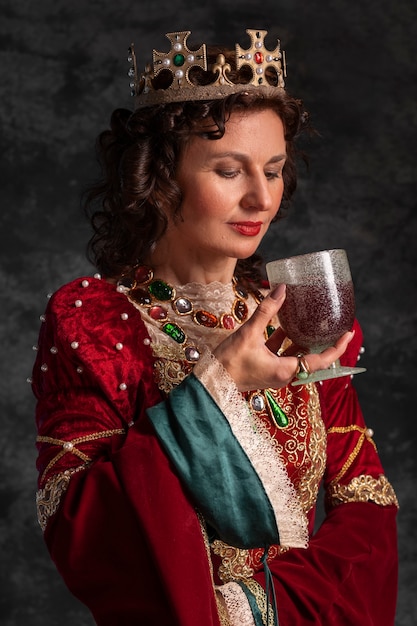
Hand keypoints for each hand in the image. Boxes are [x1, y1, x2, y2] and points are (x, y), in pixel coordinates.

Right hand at [213, 284, 353, 391]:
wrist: (209, 381)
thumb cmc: (229, 362)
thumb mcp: (249, 334)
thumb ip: (266, 311)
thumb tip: (281, 289)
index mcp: (286, 370)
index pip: (320, 361)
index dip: (336, 348)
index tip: (348, 333)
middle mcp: (284, 374)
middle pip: (312, 359)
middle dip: (322, 343)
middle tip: (332, 326)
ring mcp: (275, 373)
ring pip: (296, 356)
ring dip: (303, 341)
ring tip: (311, 323)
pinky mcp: (265, 369)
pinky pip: (282, 355)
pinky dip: (286, 342)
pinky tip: (284, 325)